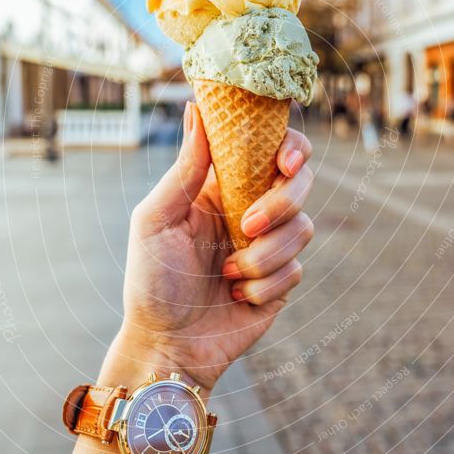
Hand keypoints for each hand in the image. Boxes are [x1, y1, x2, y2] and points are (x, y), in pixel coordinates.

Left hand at [119, 101, 313, 394]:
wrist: (167, 344)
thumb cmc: (151, 280)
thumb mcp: (155, 219)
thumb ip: (184, 168)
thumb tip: (196, 109)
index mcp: (222, 188)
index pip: (270, 149)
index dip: (289, 146)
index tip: (285, 162)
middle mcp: (251, 210)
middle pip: (300, 183)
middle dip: (280, 204)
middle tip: (246, 226)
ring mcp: (269, 245)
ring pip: (302, 228)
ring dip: (264, 255)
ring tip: (228, 275)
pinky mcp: (281, 280)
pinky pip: (296, 269)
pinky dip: (264, 285)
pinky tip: (237, 296)